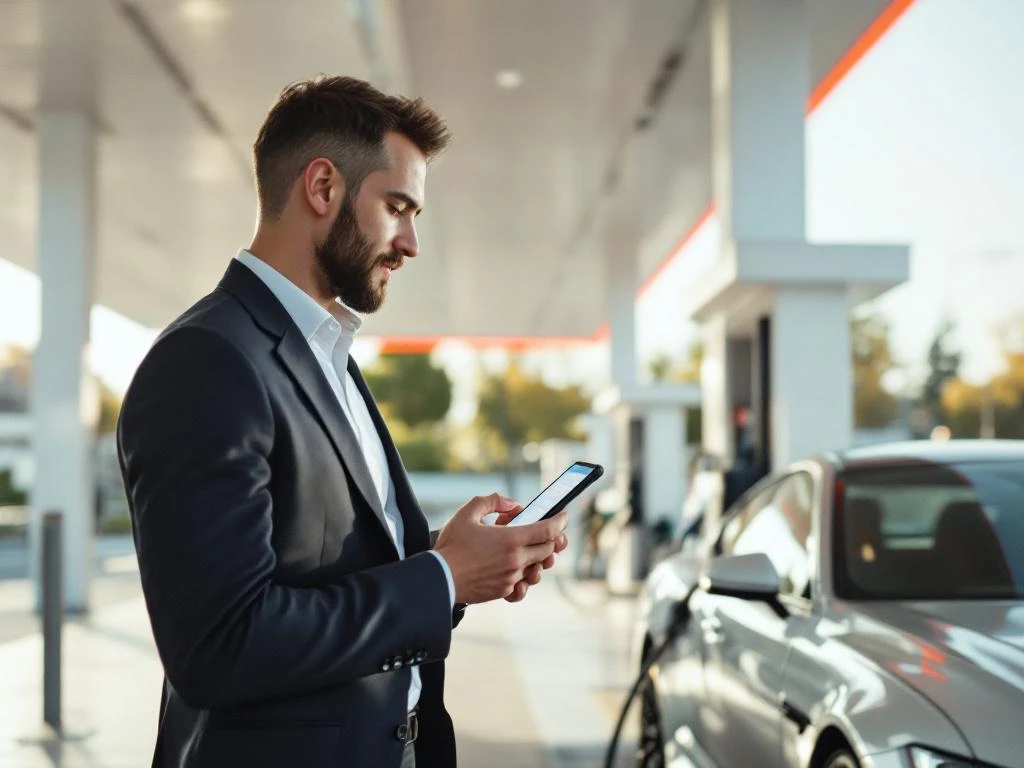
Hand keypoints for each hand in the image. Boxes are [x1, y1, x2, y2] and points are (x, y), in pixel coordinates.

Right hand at [434, 493, 567, 604]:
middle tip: (550, 532)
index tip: (563, 517)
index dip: (560, 522)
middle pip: (547, 550)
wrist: (439, 577)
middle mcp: (516, 560)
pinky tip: (520, 572)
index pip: (548, 530)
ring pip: (538, 569)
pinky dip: (525, 577)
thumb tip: (513, 506)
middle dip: (552, 540)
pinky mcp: (503, 591)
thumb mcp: (469, 512)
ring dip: (540, 559)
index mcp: (511, 539)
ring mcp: (511, 578)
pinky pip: (523, 586)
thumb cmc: (452, 545)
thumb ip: (493, 501)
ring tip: (533, 551)